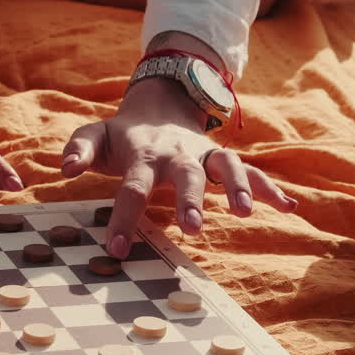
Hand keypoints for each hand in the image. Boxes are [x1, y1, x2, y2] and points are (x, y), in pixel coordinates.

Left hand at [60, 76, 296, 257]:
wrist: (159, 105)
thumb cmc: (122, 136)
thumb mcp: (95, 135)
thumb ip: (78, 149)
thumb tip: (65, 170)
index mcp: (143, 154)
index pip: (132, 187)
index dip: (124, 217)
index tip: (117, 248)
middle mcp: (177, 154)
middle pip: (185, 175)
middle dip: (191, 200)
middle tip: (193, 228)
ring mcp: (203, 155)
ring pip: (225, 167)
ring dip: (238, 187)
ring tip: (246, 212)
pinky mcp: (221, 159)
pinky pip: (250, 171)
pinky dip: (270, 187)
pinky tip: (289, 207)